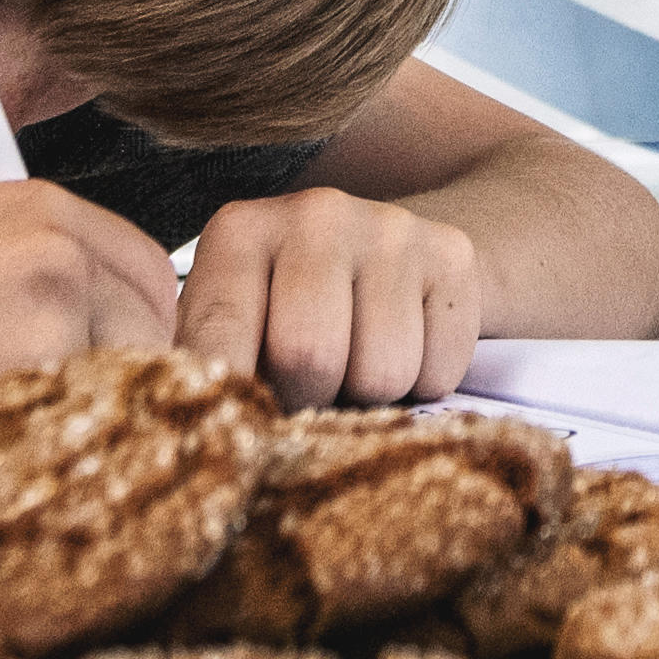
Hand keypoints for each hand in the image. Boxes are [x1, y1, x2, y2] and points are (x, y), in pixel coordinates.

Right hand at [0, 176, 188, 401]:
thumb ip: (37, 283)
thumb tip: (128, 345)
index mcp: (34, 206)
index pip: (149, 272)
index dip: (133, 334)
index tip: (100, 375)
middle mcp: (54, 237)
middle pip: (157, 325)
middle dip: (122, 379)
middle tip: (46, 420)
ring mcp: (51, 294)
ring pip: (135, 380)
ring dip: (88, 418)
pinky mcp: (36, 356)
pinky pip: (95, 423)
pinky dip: (54, 449)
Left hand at [181, 187, 491, 409]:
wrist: (379, 253)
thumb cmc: (283, 314)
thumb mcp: (230, 329)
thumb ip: (207, 372)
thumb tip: (208, 445)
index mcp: (239, 232)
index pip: (222, 340)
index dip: (235, 400)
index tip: (242, 421)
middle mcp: (315, 213)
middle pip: (311, 356)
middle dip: (309, 399)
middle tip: (307, 390)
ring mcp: (390, 228)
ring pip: (383, 373)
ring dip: (369, 397)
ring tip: (352, 368)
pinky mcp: (451, 253)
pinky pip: (439, 369)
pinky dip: (422, 384)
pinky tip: (403, 348)